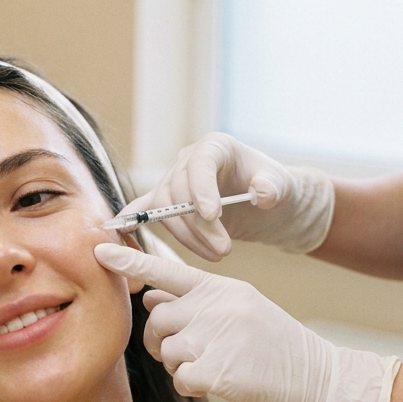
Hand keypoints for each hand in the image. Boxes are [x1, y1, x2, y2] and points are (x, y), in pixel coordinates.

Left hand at [95, 242, 399, 401]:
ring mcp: (218, 338)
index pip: (165, 269)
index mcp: (220, 287)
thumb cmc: (277, 345)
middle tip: (186, 352)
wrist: (322, 379)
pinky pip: (180, 379)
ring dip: (180, 366)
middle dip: (162, 339)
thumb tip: (150, 297)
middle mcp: (216, 306)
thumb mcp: (241, 307)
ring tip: (213, 367)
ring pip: (167, 351)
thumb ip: (196, 300)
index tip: (98, 248)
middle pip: (157, 318)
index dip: (129, 261)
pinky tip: (218, 384)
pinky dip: (192, 386)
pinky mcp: (220, 372)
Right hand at [120, 133, 334, 260]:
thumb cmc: (275, 190)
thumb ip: (273, 187)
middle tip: (224, 250)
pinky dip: (131, 220)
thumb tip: (261, 193)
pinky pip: (144, 209)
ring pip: (163, 208)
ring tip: (216, 254)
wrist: (267, 204)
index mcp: (216, 147)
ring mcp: (174, 181)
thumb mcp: (282, 186)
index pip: (200, 163)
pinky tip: (120, 231)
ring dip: (186, 236)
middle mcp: (189, 160)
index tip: (213, 215)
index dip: (201, 189)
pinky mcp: (168, 202)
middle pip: (178, 190)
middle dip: (198, 224)